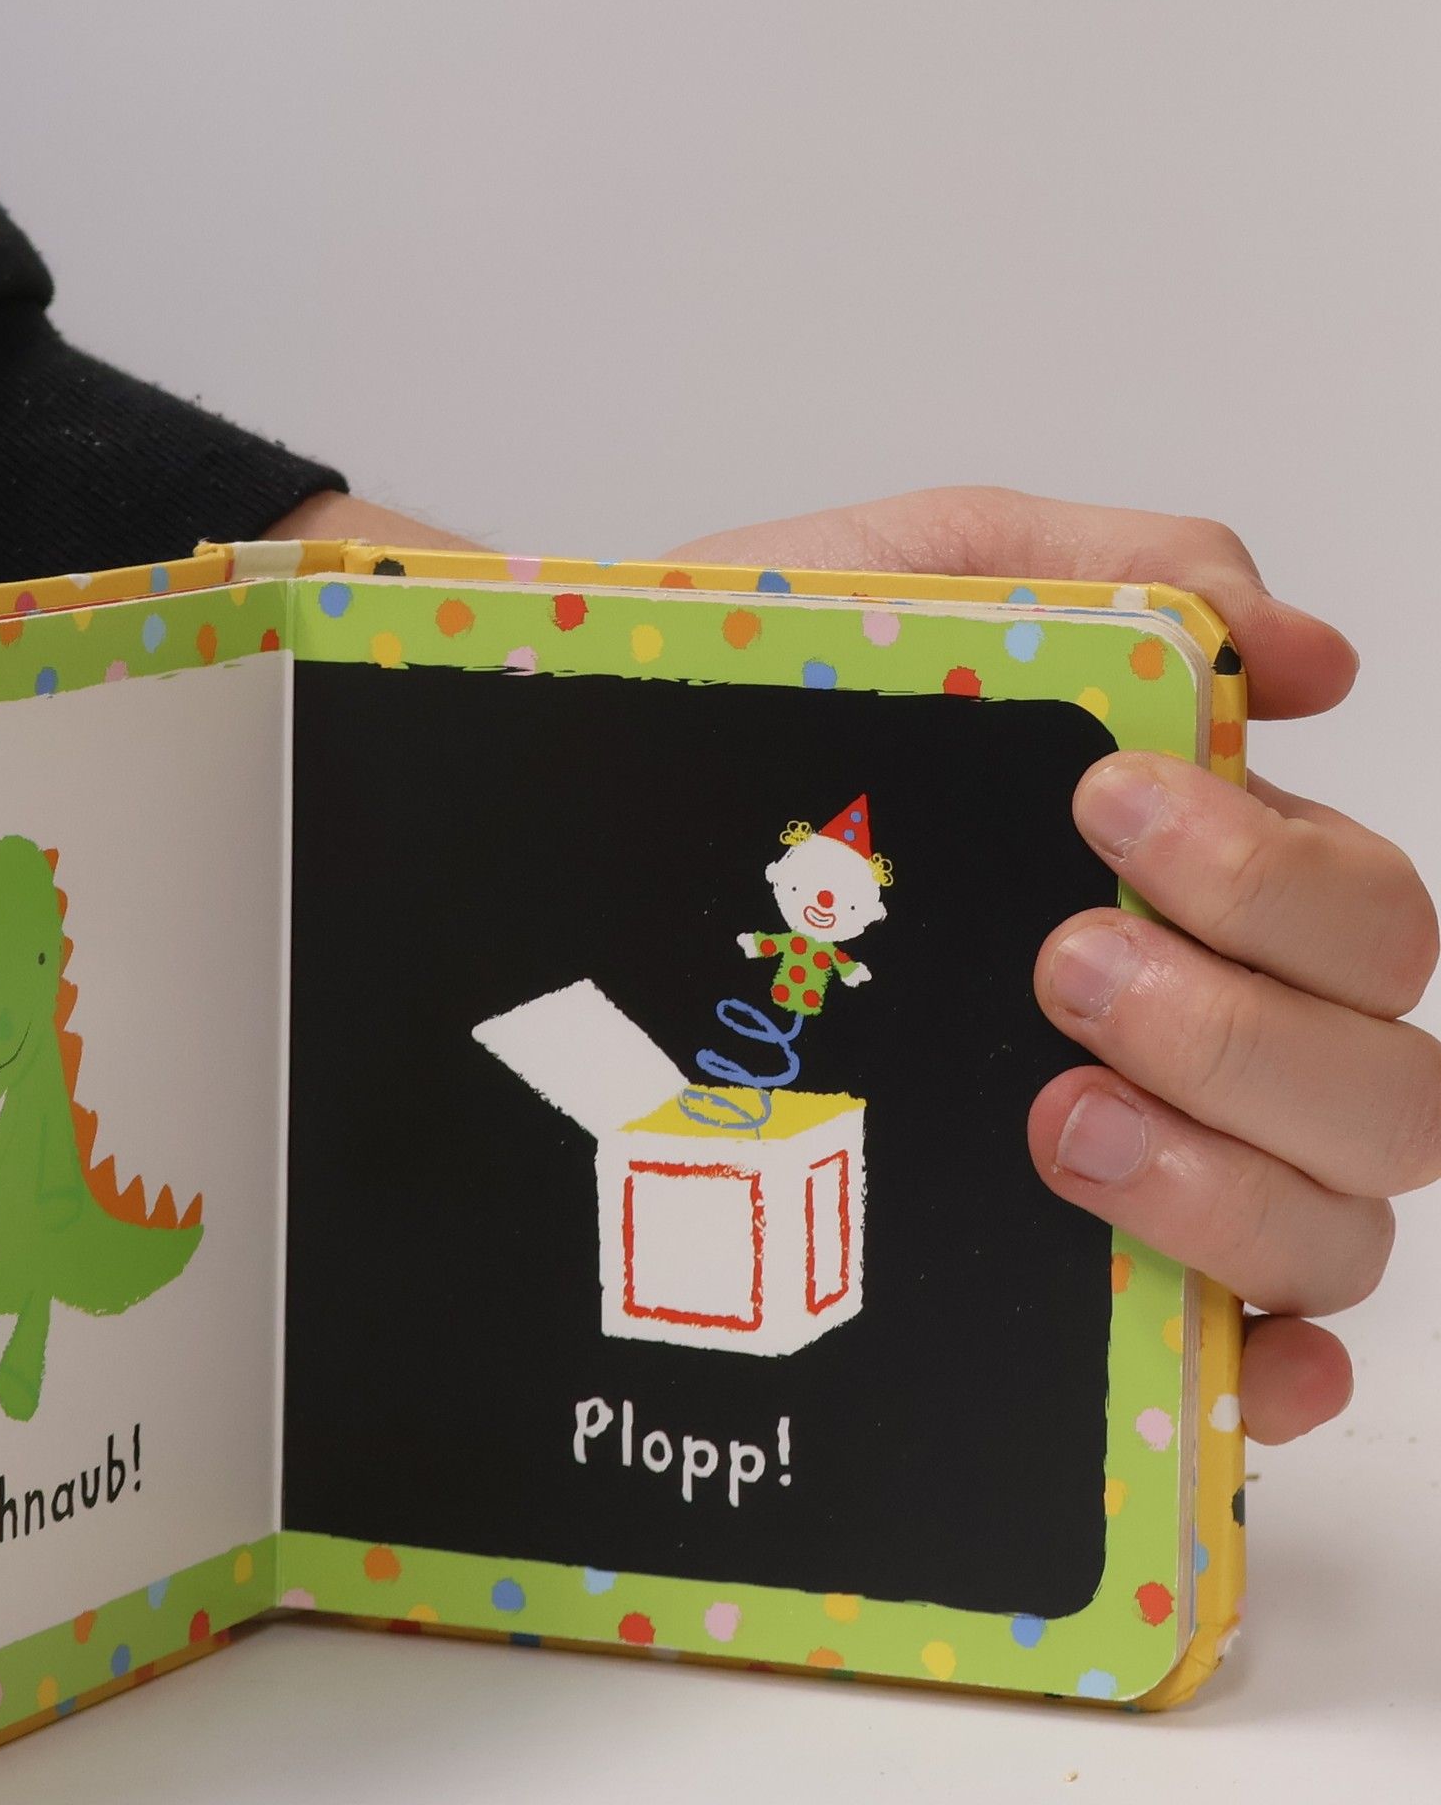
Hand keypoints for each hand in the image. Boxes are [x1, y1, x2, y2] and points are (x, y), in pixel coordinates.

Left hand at [667, 487, 1436, 1445]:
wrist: (580, 812)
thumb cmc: (758, 706)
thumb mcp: (912, 580)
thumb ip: (1112, 571)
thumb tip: (1308, 654)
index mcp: (1188, 877)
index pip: (1355, 913)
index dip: (1273, 876)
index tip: (1108, 812)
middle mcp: (1190, 1027)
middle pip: (1378, 1084)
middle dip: (1243, 1030)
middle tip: (1063, 968)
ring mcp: (1136, 1157)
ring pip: (1330, 1225)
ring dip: (1231, 1182)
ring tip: (1054, 1118)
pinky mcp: (1052, 1271)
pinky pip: (1236, 1361)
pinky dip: (1268, 1368)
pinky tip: (1218, 1343)